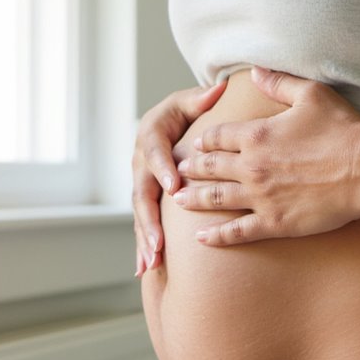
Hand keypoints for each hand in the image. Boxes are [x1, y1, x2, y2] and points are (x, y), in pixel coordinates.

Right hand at [132, 80, 226, 275]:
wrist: (168, 123)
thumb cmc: (184, 111)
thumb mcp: (190, 100)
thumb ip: (202, 98)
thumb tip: (218, 90)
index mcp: (150, 135)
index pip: (155, 152)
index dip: (163, 169)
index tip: (174, 187)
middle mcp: (140, 162)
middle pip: (142, 192)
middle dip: (150, 219)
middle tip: (160, 241)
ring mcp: (141, 183)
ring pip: (140, 214)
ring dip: (145, 239)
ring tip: (152, 262)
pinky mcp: (146, 200)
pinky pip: (143, 224)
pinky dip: (143, 246)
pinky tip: (145, 270)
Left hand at [174, 67, 359, 245]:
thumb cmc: (344, 129)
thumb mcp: (311, 94)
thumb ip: (279, 82)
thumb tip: (255, 70)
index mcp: (256, 135)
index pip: (217, 137)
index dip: (204, 140)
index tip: (195, 143)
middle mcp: (251, 166)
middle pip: (209, 168)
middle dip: (191, 169)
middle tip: (178, 171)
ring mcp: (260, 197)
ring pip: (216, 199)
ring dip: (194, 199)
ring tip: (178, 200)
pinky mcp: (274, 223)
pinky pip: (237, 232)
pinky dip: (217, 236)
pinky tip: (201, 239)